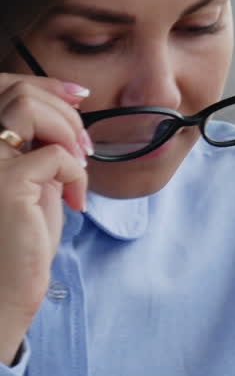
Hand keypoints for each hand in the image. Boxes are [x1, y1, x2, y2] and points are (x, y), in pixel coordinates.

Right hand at [0, 74, 90, 361]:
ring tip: (81, 165)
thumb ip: (39, 147)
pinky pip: (56, 154)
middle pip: (18, 92)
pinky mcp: (5, 182)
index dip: (43, 83)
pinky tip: (76, 202)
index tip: (78, 95)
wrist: (7, 293)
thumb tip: (67, 113)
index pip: (3, 89)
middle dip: (64, 111)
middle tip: (85, 148)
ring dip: (68, 130)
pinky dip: (77, 173)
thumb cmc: (20, 244)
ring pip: (28, 106)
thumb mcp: (32, 184)